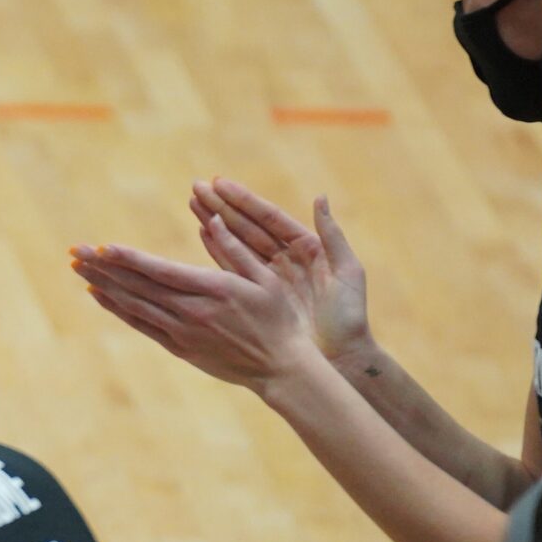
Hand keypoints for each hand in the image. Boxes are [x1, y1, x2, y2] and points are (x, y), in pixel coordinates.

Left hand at [69, 214, 320, 392]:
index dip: (129, 258)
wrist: (280, 368)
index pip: (160, 271)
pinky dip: (117, 309)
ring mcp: (182, 332)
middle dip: (103, 266)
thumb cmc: (279, 319)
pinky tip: (98, 295)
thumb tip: (212, 219)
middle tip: (74, 250)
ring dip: (103, 285)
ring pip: (134, 305)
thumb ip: (234, 249)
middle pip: (138, 286)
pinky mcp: (178, 348)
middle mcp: (191, 312)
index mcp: (213, 290)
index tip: (102, 246)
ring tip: (77, 267)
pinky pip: (140, 325)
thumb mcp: (265, 279)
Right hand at [192, 181, 371, 368]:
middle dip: (222, 206)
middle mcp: (284, 258)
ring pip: (236, 243)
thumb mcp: (348, 274)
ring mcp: (268, 277)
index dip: (244, 201)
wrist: (339, 358)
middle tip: (196, 187)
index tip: (220, 183)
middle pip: (247, 226)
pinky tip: (202, 232)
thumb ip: (333, 236)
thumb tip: (320, 198)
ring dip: (214, 222)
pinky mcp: (257, 295)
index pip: (269, 218)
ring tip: (192, 203)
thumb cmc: (348, 318)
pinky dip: (217, 249)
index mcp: (306, 248)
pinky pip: (233, 268)